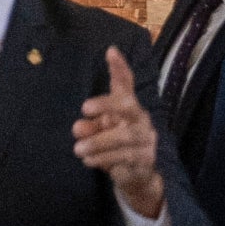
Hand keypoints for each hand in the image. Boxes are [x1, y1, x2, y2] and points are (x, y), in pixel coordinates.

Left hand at [74, 47, 164, 218]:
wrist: (138, 174)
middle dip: (107, 104)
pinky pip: (125, 158)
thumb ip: (90, 126)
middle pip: (129, 105)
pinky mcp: (147, 161)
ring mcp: (147, 140)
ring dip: (98, 143)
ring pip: (124, 137)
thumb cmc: (116, 143)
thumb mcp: (101, 131)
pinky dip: (105, 160)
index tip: (110, 51)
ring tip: (78, 149)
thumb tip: (78, 128)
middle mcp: (141, 119)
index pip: (126, 83)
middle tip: (84, 107)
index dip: (120, 68)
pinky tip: (90, 161)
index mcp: (129, 107)